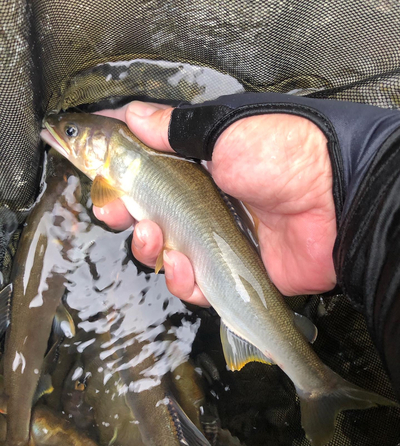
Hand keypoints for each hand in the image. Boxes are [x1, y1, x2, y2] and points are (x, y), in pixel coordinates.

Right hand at [95, 101, 336, 304]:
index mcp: (199, 167)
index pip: (146, 173)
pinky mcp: (230, 274)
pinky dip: (181, 280)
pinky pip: (192, 285)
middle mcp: (204, 204)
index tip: (99, 176)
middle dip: (124, 215)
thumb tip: (134, 114)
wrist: (335, 199)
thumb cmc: (284, 154)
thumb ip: (175, 129)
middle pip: (148, 216)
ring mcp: (216, 240)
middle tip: (115, 209)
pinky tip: (184, 267)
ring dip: (149, 248)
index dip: (119, 176)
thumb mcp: (224, 130)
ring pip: (164, 254)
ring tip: (155, 238)